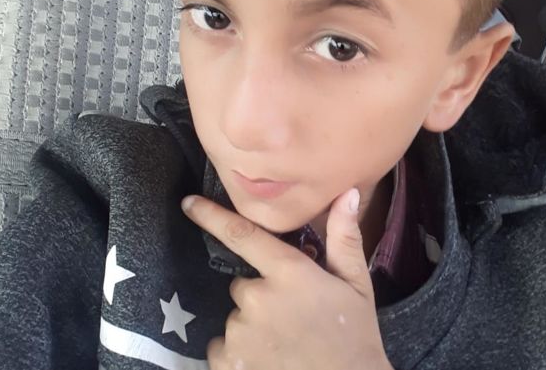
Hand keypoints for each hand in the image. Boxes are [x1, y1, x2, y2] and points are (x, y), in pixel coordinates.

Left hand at [181, 188, 394, 369]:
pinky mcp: (228, 364)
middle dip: (259, 294)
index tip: (188, 203)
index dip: (211, 216)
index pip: (241, 234)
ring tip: (282, 343)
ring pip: (235, 317)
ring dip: (251, 326)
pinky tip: (267, 361)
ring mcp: (240, 333)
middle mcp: (258, 298)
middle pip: (242, 284)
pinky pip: (222, 347)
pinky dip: (238, 354)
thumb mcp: (357, 285)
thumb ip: (345, 237)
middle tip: (289, 315)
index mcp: (289, 272)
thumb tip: (347, 192)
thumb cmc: (354, 338)